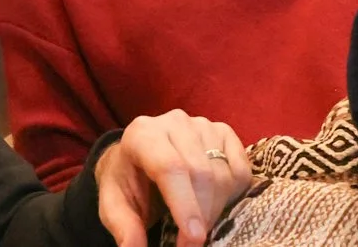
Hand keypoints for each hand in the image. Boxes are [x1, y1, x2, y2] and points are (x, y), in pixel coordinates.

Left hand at [95, 110, 250, 246]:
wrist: (140, 158)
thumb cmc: (129, 182)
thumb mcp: (115, 204)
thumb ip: (123, 224)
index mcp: (142, 134)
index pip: (170, 167)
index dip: (185, 205)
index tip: (194, 238)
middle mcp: (174, 122)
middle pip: (201, 174)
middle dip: (201, 215)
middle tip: (193, 241)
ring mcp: (202, 125)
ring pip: (223, 174)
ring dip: (216, 208)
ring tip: (199, 221)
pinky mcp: (224, 132)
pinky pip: (242, 170)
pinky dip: (233, 194)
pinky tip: (214, 199)